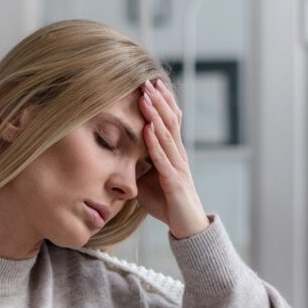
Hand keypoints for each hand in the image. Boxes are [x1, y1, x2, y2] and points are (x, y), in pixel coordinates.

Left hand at [136, 79, 209, 238]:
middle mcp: (178, 155)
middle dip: (158, 101)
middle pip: (170, 121)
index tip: (150, 83)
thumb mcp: (149, 178)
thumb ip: (139, 162)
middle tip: (147, 80)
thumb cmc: (167, 202)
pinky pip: (163, 159)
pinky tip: (148, 129)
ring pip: (167, 135)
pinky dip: (155, 143)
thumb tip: (120, 150)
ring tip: (145, 97)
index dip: (161, 102)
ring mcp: (178, 167)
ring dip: (155, 115)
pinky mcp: (174, 182)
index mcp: (173, 153)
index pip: (169, 121)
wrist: (187, 227)